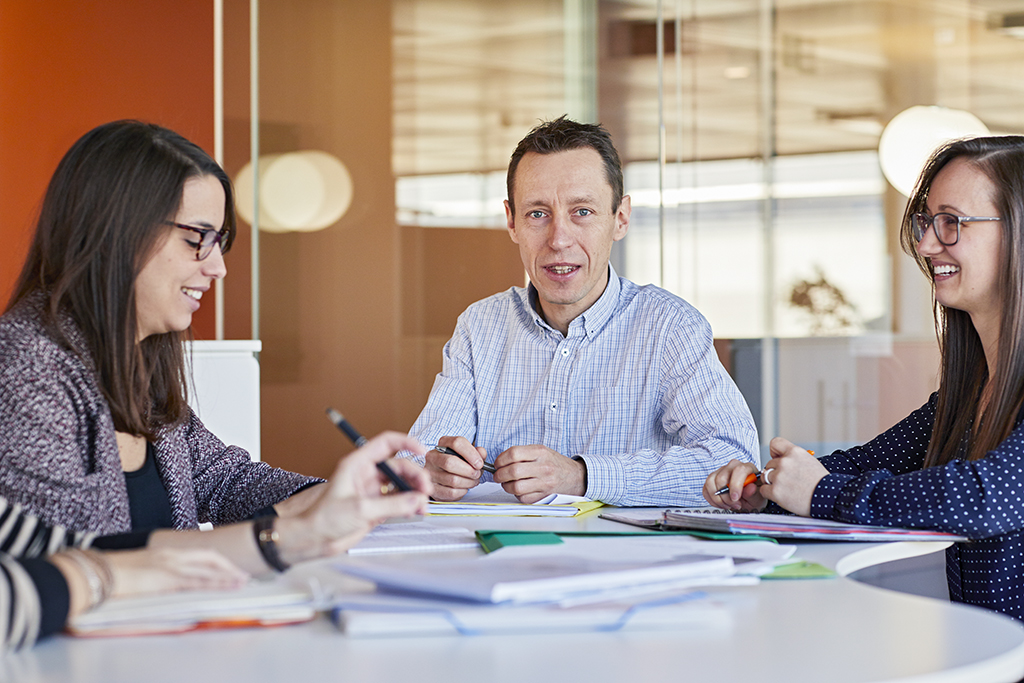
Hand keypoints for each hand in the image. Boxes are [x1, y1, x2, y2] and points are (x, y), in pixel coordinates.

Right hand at [107, 547, 249, 598]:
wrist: (95, 573)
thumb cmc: (110, 574)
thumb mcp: (137, 569)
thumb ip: (152, 573)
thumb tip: (159, 581)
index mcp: (163, 552)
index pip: (197, 554)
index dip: (215, 561)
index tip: (227, 567)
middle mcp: (170, 555)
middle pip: (208, 557)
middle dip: (227, 566)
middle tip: (242, 575)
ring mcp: (170, 565)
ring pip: (207, 569)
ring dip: (226, 576)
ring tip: (241, 582)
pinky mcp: (167, 578)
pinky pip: (197, 581)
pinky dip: (214, 583)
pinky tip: (225, 587)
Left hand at [277, 431, 432, 562]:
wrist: (314, 539)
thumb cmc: (324, 518)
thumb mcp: (360, 509)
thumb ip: (391, 504)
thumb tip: (417, 500)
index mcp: (358, 464)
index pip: (386, 443)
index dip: (405, 442)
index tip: (422, 450)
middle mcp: (367, 475)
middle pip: (399, 466)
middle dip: (415, 476)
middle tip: (425, 490)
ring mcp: (373, 491)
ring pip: (402, 484)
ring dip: (415, 492)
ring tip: (422, 505)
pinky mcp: (377, 507)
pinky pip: (399, 501)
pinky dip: (410, 505)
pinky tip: (416, 511)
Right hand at [423, 436, 487, 500]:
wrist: (444, 477)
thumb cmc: (458, 463)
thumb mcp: (468, 454)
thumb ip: (477, 452)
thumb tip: (481, 453)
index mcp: (443, 443)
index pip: (456, 443)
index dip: (471, 454)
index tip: (479, 463)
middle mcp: (433, 457)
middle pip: (450, 462)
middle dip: (469, 471)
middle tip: (477, 474)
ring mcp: (430, 473)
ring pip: (452, 480)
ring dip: (468, 482)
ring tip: (473, 481)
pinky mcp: (432, 488)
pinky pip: (451, 492)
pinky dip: (462, 491)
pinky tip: (465, 487)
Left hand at [492, 445, 584, 503]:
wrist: (574, 476)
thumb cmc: (553, 463)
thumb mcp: (541, 451)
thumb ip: (522, 453)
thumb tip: (500, 461)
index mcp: (540, 452)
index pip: (513, 454)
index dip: (501, 460)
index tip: (498, 464)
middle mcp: (543, 467)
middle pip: (513, 471)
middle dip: (499, 474)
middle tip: (498, 475)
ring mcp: (544, 483)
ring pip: (516, 487)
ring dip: (506, 486)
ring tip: (507, 483)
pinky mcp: (544, 496)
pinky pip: (523, 498)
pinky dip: (516, 494)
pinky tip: (519, 489)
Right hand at [703, 459, 765, 511]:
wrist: (748, 500)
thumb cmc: (754, 496)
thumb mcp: (758, 497)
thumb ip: (753, 493)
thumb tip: (750, 488)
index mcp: (747, 468)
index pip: (739, 470)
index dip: (735, 485)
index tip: (735, 498)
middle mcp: (732, 467)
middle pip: (721, 477)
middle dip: (726, 496)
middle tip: (734, 504)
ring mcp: (720, 471)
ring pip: (710, 482)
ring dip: (717, 498)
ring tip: (727, 505)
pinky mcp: (712, 479)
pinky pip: (705, 489)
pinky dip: (711, 499)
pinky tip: (721, 503)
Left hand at [759, 437, 827, 516]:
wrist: (830, 499)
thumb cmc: (821, 483)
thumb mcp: (810, 461)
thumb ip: (794, 459)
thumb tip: (778, 459)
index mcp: (795, 452)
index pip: (775, 443)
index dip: (775, 452)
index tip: (778, 459)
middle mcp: (786, 462)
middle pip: (769, 464)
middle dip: (775, 472)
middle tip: (788, 481)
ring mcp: (779, 476)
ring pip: (764, 476)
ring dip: (772, 483)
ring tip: (786, 488)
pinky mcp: (776, 491)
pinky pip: (763, 490)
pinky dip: (770, 494)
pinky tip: (782, 496)